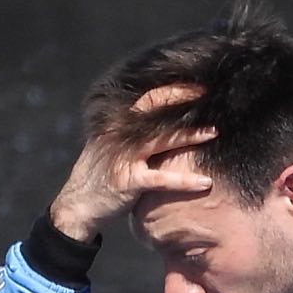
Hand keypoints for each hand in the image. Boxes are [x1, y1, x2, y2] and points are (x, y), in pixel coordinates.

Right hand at [47, 82, 213, 240]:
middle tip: (214, 98)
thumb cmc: (100, 176)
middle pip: (158, 114)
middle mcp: (119, 135)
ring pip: (163, 142)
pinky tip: (205, 182)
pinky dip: (185, 181)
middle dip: (186, 104)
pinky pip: (162, 180)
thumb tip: (162, 120)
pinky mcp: (128, 182)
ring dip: (191, 136)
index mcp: (116, 124)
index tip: (198, 86)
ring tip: (215, 132)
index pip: (148, 100)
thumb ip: (133, 134)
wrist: (77, 206)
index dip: (173, 91)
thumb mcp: (112, 147)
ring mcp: (123, 158)